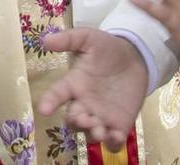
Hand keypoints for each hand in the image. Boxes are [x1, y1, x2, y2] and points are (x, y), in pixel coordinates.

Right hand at [33, 28, 149, 151]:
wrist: (135, 58)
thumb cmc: (107, 48)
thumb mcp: (88, 38)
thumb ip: (69, 39)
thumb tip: (46, 40)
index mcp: (74, 84)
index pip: (56, 95)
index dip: (49, 102)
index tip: (44, 109)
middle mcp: (84, 104)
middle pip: (73, 120)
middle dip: (76, 122)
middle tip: (85, 119)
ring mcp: (101, 116)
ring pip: (90, 133)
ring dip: (92, 134)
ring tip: (99, 129)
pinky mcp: (120, 124)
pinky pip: (112, 141)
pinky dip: (112, 143)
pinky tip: (115, 136)